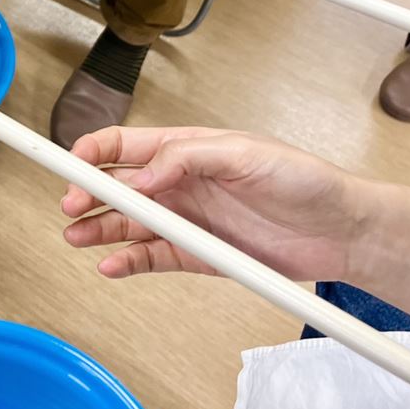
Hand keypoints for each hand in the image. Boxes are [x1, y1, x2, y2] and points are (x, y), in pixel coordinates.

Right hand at [62, 127, 370, 282]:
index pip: (124, 145)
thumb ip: (188, 157)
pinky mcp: (197, 255)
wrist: (341, 230)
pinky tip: (110, 264)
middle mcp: (177, 183)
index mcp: (184, 149)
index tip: (71, 164)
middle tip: (69, 207)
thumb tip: (142, 174)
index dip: (92, 152)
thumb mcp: (244, 153)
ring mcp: (185, 220)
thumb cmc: (301, 179)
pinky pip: (152, 258)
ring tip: (76, 237)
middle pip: (117, 186)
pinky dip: (128, 261)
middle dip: (86, 194)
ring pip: (128, 224)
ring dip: (99, 229)